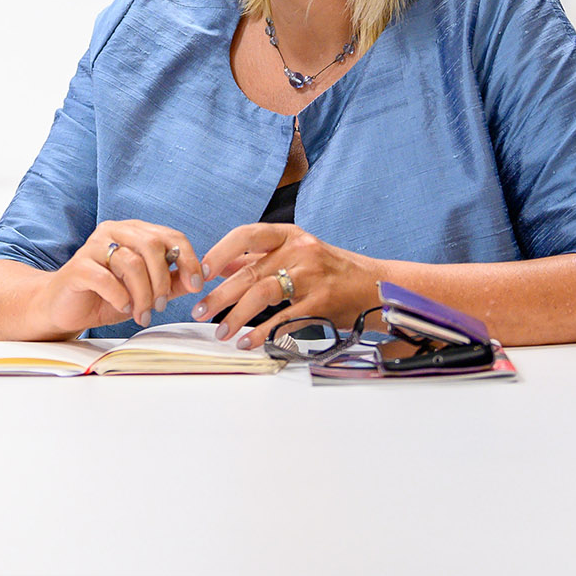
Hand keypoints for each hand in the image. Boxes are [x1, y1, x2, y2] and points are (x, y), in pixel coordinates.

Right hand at [35, 222, 203, 334]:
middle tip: (161, 306)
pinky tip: (122, 307)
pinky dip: (120, 296)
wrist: (66, 309)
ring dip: (143, 294)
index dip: (188, 259)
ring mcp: (93, 246)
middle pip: (152, 245)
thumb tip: (199, 279)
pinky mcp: (78, 266)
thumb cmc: (107, 297)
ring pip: (131, 263)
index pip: (170, 235)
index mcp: (134, 231)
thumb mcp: (147, 291)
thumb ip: (171, 283)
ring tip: (142, 313)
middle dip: (162, 280)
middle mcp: (114, 231)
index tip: (196, 285)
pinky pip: (106, 278)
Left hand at [193, 224, 382, 348]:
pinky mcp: (321, 302)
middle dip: (219, 294)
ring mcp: (311, 276)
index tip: (203, 271)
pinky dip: (263, 332)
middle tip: (200, 310)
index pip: (246, 235)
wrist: (375, 287)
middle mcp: (299, 251)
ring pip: (262, 294)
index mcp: (289, 235)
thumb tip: (221, 264)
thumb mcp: (296, 253)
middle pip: (249, 272)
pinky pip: (284, 319)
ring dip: (236, 315)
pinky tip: (249, 341)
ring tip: (222, 331)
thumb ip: (259, 257)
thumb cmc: (331, 270)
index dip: (220, 251)